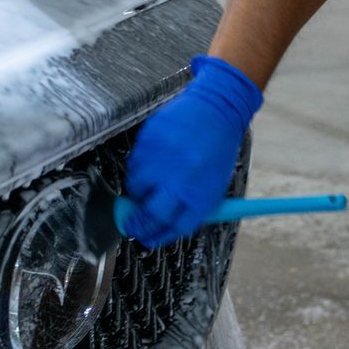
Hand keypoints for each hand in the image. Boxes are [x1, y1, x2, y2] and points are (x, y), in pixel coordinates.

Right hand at [122, 55, 262, 247]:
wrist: (217, 109)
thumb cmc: (216, 151)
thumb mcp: (212, 185)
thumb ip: (187, 207)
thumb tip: (158, 228)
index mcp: (202, 195)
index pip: (174, 227)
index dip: (157, 236)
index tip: (147, 239)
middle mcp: (181, 180)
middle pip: (151, 214)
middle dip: (137, 224)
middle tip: (131, 225)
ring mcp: (162, 159)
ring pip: (136, 188)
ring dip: (138, 191)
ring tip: (152, 181)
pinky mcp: (150, 141)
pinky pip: (134, 164)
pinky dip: (139, 168)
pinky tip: (154, 160)